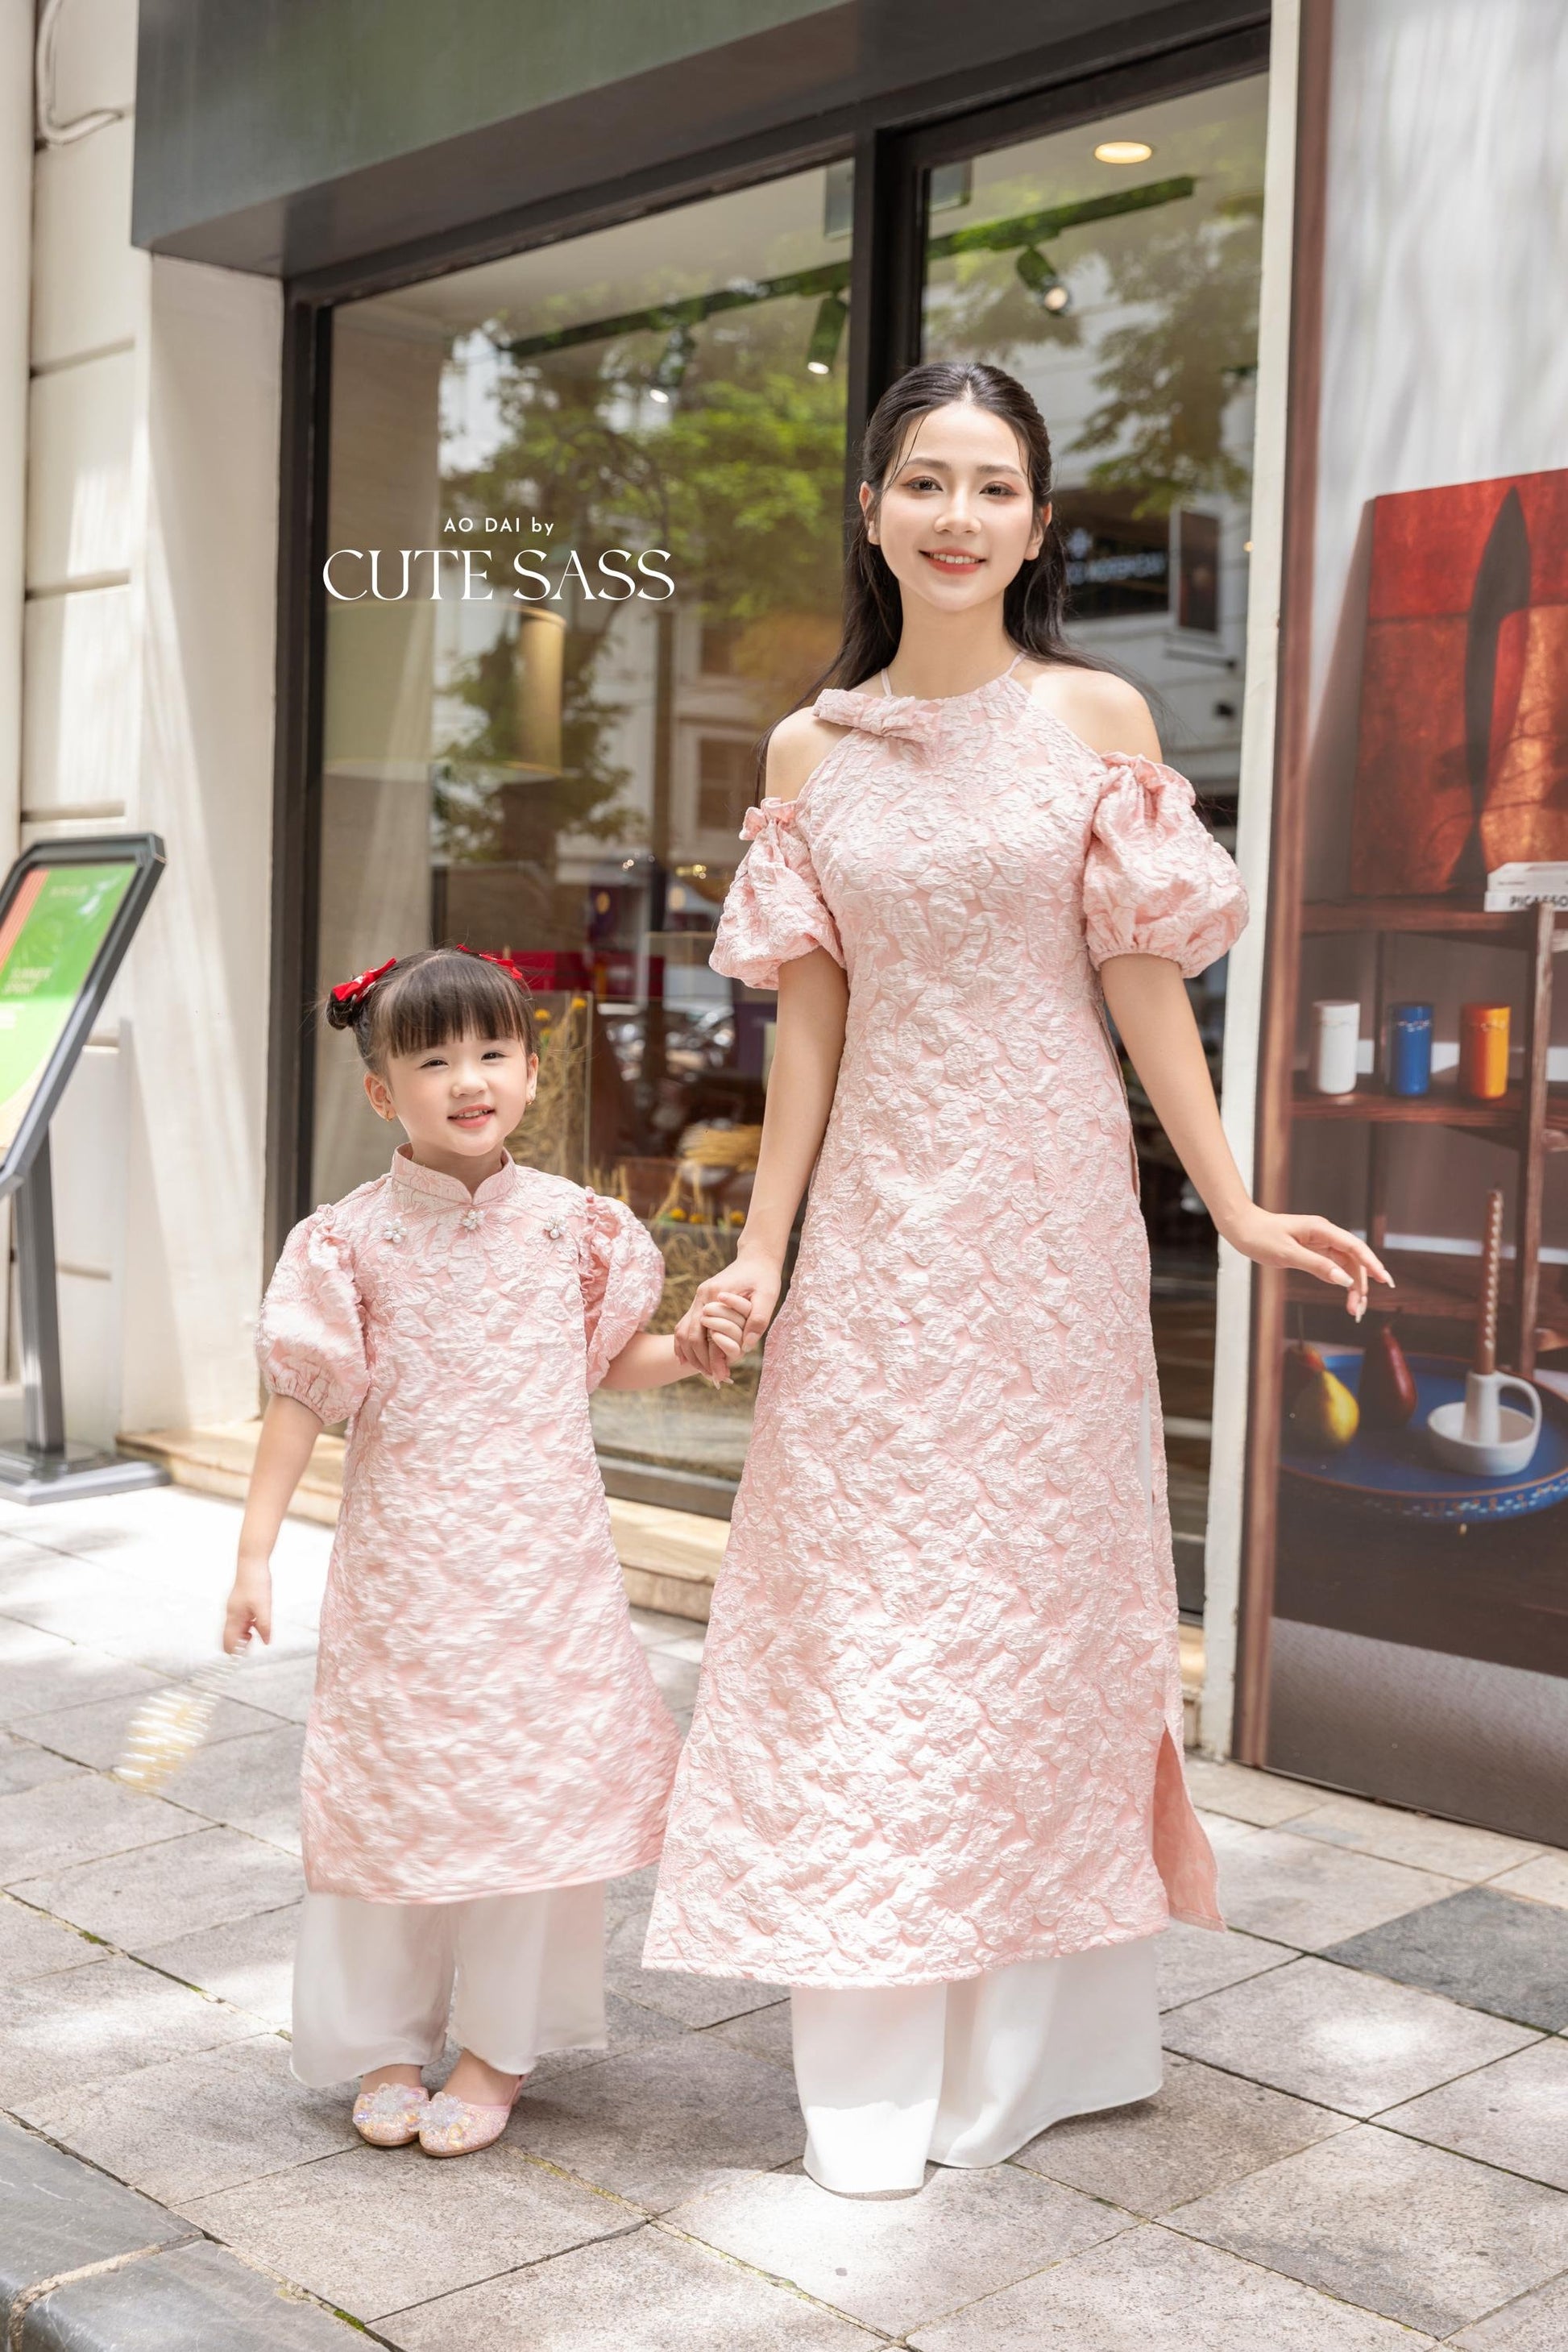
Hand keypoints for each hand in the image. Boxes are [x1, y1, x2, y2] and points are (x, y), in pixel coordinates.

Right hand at [224, 1557, 271, 1651]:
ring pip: (236, 1629)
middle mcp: (231, 1614)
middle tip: (254, 1641)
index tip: (247, 1653)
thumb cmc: (256, 1583)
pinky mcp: (239, 1603)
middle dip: (240, 1643)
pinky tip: (257, 1621)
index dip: (236, 1651)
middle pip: (230, 1637)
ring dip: (245, 1634)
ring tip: (258, 1631)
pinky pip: (241, 1620)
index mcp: (234, 1617)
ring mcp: (234, 1608)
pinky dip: (247, 1624)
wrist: (252, 1563)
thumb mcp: (264, 1607)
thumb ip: (264, 1626)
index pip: (227, 1643)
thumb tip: (266, 1642)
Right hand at [675, 1256, 782, 1383]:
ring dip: (691, 1353)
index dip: (708, 1358)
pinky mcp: (702, 1301)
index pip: (701, 1335)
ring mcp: (699, 1298)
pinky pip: (686, 1324)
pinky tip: (691, 1358)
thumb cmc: (764, 1276)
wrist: (757, 1257)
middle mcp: (700, 1297)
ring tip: (705, 1371)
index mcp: (712, 1296)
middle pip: (688, 1336)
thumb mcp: (768, 1295)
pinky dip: (686, 1343)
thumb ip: (758, 1319)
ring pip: (683, 1331)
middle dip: (698, 1360)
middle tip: (713, 1378)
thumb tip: (747, 1345)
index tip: (719, 1376)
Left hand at [1222, 1205, 1392, 1319]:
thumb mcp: (1287, 1254)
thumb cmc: (1261, 1237)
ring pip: (1345, 1265)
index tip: (1384, 1281)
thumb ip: (1317, 1266)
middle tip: (1359, 1311)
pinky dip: (1340, 1282)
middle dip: (1361, 1284)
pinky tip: (1345, 1295)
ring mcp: (1319, 1243)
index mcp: (1322, 1230)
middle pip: (1353, 1260)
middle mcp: (1325, 1234)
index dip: (1372, 1264)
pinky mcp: (1312, 1251)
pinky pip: (1333, 1267)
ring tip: (1354, 1310)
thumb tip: (1344, 1281)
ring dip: (1352, 1286)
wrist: (1241, 1227)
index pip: (1355, 1248)